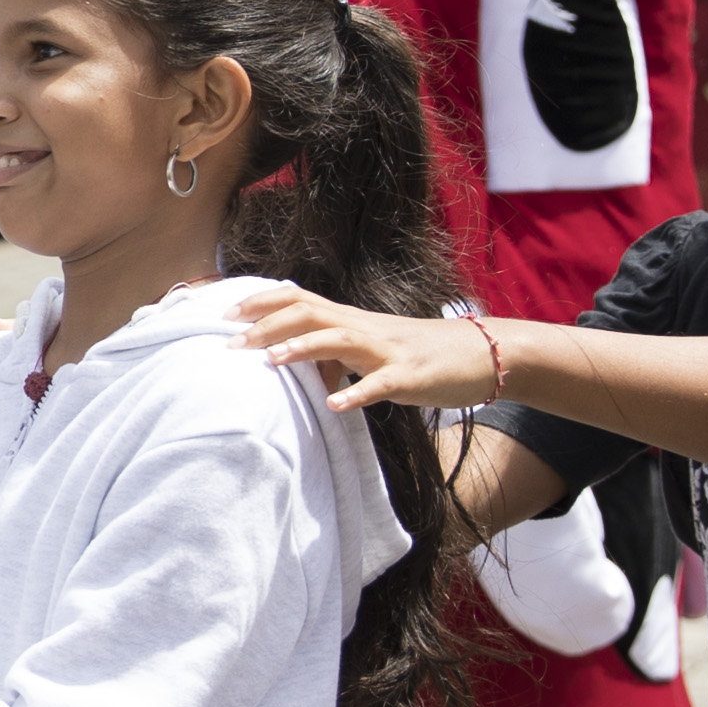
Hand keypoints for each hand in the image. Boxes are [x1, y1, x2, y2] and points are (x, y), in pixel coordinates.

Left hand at [223, 279, 507, 414]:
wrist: (482, 353)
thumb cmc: (421, 353)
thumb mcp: (373, 350)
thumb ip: (338, 355)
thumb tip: (303, 367)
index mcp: (353, 320)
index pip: (299, 299)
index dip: (262, 302)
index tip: (225, 312)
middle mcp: (365, 328)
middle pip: (309, 313)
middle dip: (266, 325)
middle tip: (229, 343)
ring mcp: (387, 350)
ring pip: (339, 340)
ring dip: (302, 349)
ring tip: (270, 362)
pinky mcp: (410, 376)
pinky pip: (380, 385)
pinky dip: (357, 395)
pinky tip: (335, 407)